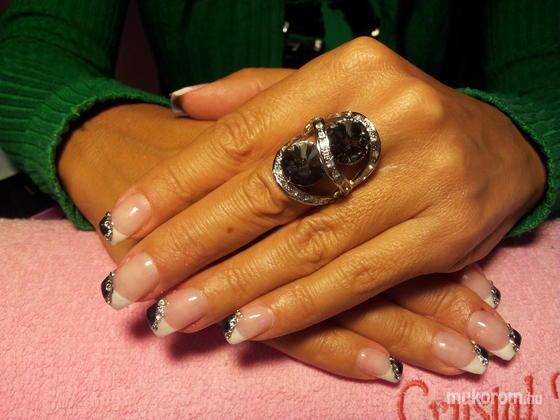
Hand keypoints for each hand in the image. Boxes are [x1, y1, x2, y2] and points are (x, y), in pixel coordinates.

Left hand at [56, 82, 512, 380]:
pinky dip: (299, 305)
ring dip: (234, 285)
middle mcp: (390, 118)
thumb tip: (182, 106)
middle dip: (191, 243)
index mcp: (351, 72)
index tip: (124, 220)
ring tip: (177, 312)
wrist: (497, 144)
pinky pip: (358, 278)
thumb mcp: (336, 87)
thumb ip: (258, 96)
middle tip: (132, 279)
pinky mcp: (447, 233)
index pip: (244, 135)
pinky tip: (248, 325)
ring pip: (308, 243)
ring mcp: (423, 178)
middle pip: (268, 192)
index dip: (178, 183)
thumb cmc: (398, 115)